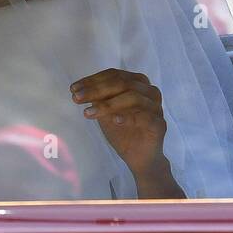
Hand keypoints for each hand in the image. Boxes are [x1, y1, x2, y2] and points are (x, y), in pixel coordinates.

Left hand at [71, 68, 183, 197]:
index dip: (92, 80)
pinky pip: (144, 116)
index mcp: (137, 83)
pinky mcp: (159, 124)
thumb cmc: (123, 131)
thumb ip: (98, 99)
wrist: (139, 157)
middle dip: (96, 90)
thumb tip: (79, 89)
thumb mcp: (106, 112)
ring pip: (133, 97)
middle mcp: (149, 91)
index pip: (114, 75)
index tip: (73, 89)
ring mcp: (156, 107)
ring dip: (108, 104)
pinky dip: (128, 116)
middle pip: (123, 83)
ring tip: (88, 113)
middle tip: (77, 98)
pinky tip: (113, 120)